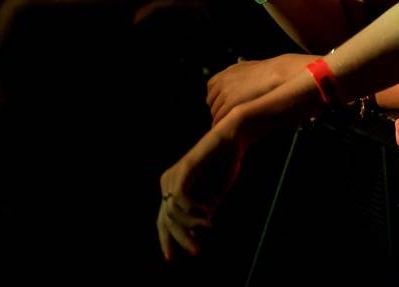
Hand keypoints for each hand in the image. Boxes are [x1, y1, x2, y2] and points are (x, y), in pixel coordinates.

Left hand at [157, 119, 246, 259]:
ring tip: (208, 226)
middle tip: (196, 252)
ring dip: (190, 225)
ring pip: (172, 211)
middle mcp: (169, 180)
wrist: (235, 138)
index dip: (166, 239)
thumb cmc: (225, 163)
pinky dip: (192, 210)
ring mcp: (175, 174)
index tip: (171, 259)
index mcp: (174, 187)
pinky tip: (206, 213)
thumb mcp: (214, 195)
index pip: (163, 219)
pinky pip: (180, 197)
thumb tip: (194, 234)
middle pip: (166, 219)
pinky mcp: (185, 168)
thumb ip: (203, 212)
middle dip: (179, 239)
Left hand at [205, 55, 307, 124]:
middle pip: (212, 104)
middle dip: (219, 111)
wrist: (277, 73)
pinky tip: (232, 128)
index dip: (218, 101)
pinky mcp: (231, 103)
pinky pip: (220, 119)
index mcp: (223, 75)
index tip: (224, 107)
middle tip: (230, 119)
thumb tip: (238, 79)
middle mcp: (221, 83)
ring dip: (222, 120)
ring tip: (232, 125)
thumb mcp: (248, 68)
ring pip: (215, 113)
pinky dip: (224, 125)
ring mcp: (225, 93)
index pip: (211, 92)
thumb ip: (239, 75)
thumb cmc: (268, 72)